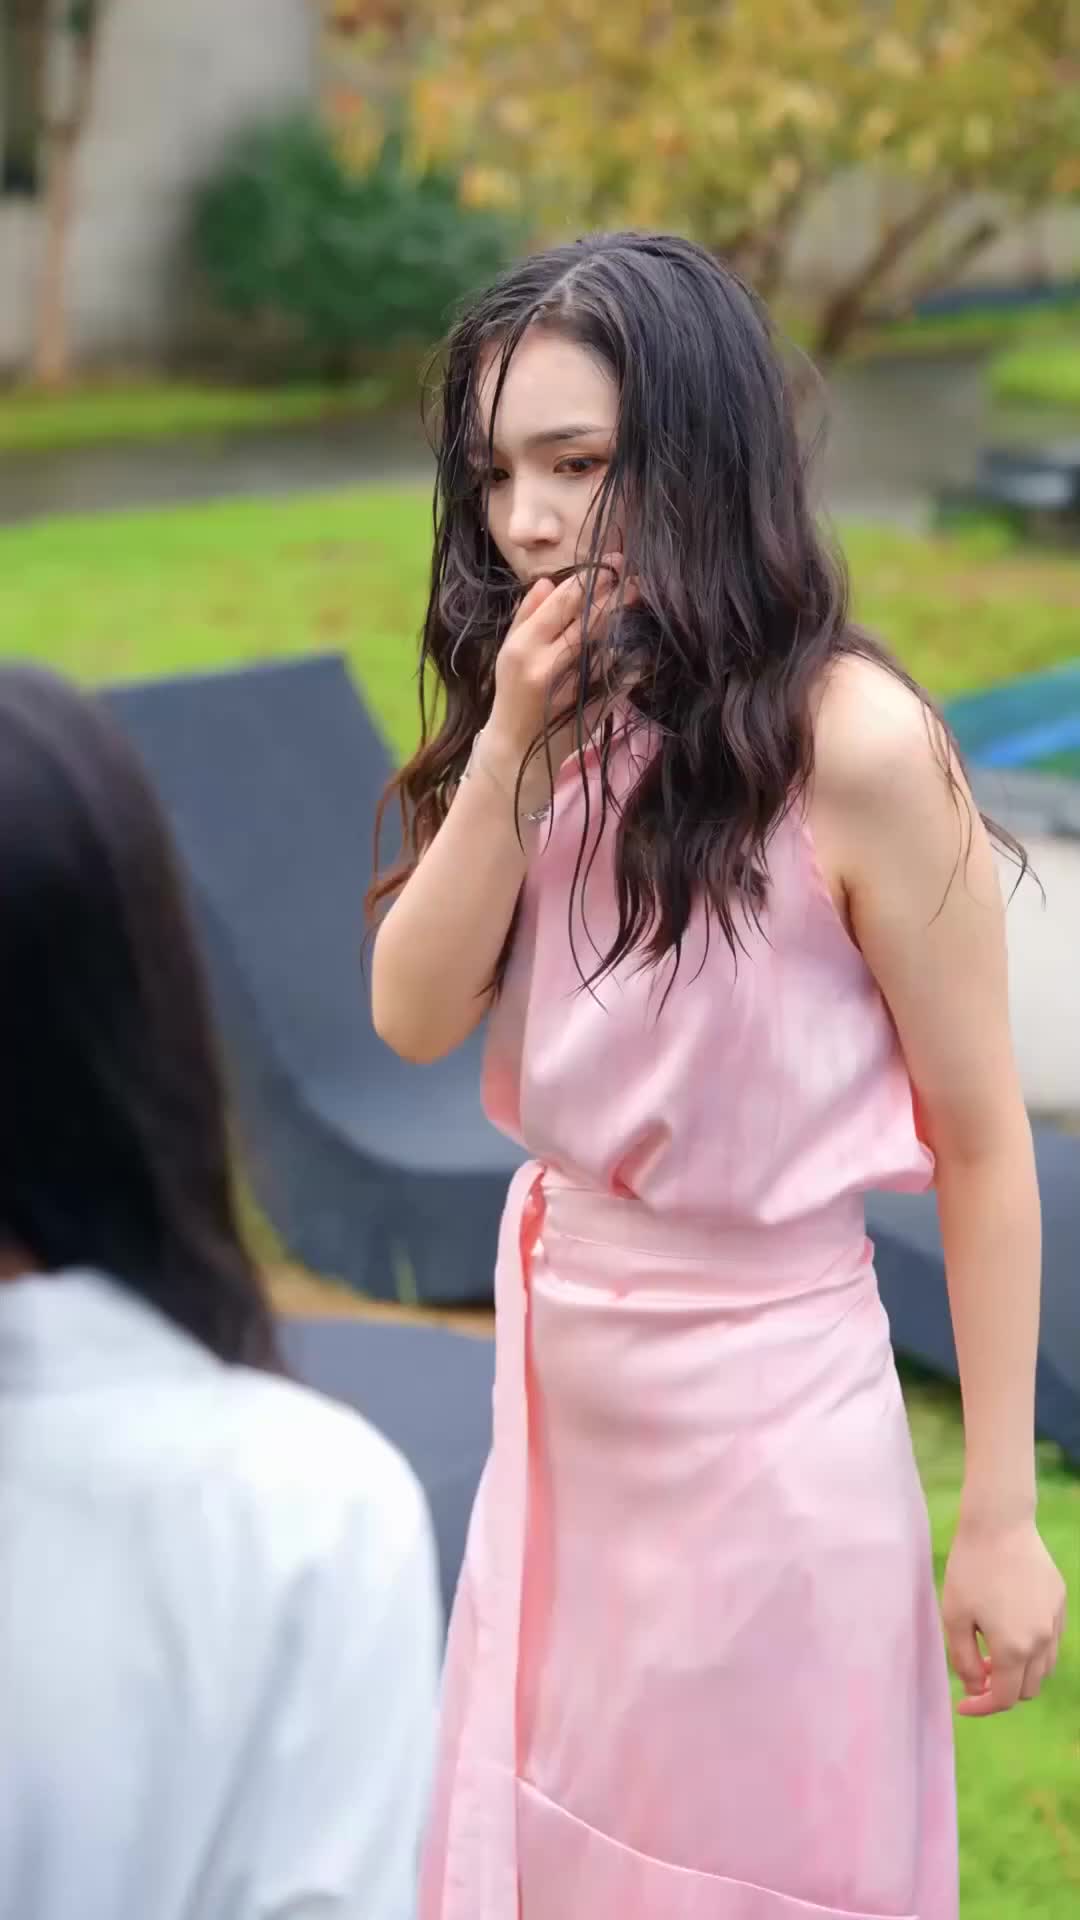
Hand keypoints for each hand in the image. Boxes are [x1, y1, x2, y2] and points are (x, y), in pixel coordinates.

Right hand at [487, 554, 628, 763]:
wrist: (516, 750)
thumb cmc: (512, 693)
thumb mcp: (508, 651)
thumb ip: (526, 615)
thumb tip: (548, 581)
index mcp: (524, 646)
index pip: (563, 602)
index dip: (591, 580)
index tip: (612, 567)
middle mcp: (547, 666)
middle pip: (590, 621)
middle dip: (616, 597)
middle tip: (636, 580)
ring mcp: (572, 689)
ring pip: (609, 648)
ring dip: (626, 626)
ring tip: (640, 605)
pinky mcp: (591, 709)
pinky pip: (619, 679)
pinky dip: (633, 663)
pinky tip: (642, 650)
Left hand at [942, 1516, 1065, 1714]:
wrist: (999, 1524)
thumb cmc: (970, 1569)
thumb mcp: (954, 1617)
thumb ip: (964, 1661)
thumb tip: (977, 1687)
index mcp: (1014, 1649)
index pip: (1004, 1698)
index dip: (981, 1707)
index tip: (961, 1705)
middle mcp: (1042, 1641)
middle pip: (1027, 1688)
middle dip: (1001, 1689)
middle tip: (975, 1671)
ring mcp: (1055, 1622)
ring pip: (1043, 1667)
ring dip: (1019, 1671)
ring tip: (990, 1649)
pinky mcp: (1059, 1602)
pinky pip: (1050, 1639)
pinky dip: (1032, 1648)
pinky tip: (1009, 1626)